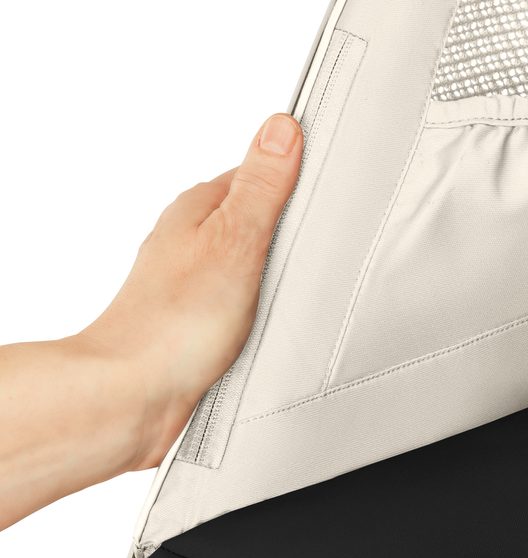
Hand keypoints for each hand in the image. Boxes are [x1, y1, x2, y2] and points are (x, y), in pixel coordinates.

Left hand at [0, 113, 303, 528]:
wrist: (135, 396)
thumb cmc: (172, 327)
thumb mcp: (234, 242)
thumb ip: (262, 188)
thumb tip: (281, 129)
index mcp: (198, 211)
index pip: (258, 174)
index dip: (296, 179)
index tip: (328, 186)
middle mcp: (192, 244)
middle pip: (256, 222)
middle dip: (291, 234)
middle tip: (323, 245)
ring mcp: (194, 285)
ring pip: (250, 267)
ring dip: (278, 278)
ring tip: (304, 288)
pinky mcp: (199, 324)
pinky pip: (243, 305)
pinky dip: (264, 310)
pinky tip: (276, 325)